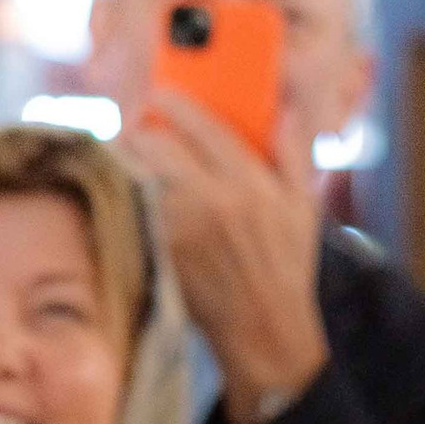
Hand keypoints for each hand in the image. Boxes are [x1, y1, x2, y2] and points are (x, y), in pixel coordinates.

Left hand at [129, 87, 327, 423]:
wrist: (264, 329)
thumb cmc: (285, 265)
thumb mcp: (302, 207)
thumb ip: (295, 153)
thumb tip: (283, 109)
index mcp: (252, 184)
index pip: (204, 126)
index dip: (175, 103)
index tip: (160, 94)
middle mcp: (214, 200)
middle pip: (156, 143)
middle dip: (140, 130)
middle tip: (134, 127)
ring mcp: (182, 228)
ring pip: (134, 173)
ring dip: (124, 159)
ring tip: (122, 155)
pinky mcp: (160, 250)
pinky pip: (130, 208)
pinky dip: (122, 194)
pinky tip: (122, 191)